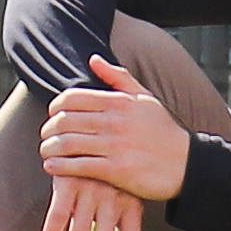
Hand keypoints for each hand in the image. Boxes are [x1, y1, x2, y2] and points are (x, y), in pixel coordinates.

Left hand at [32, 56, 192, 230]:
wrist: (186, 164)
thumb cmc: (163, 130)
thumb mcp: (144, 97)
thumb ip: (117, 77)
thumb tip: (93, 59)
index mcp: (119, 102)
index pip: (73, 98)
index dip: (55, 106)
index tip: (52, 115)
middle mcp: (115, 121)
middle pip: (65, 120)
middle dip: (48, 129)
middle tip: (44, 136)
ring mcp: (115, 146)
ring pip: (68, 143)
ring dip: (49, 148)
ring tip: (45, 152)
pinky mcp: (116, 170)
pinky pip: (78, 166)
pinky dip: (59, 167)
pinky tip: (51, 168)